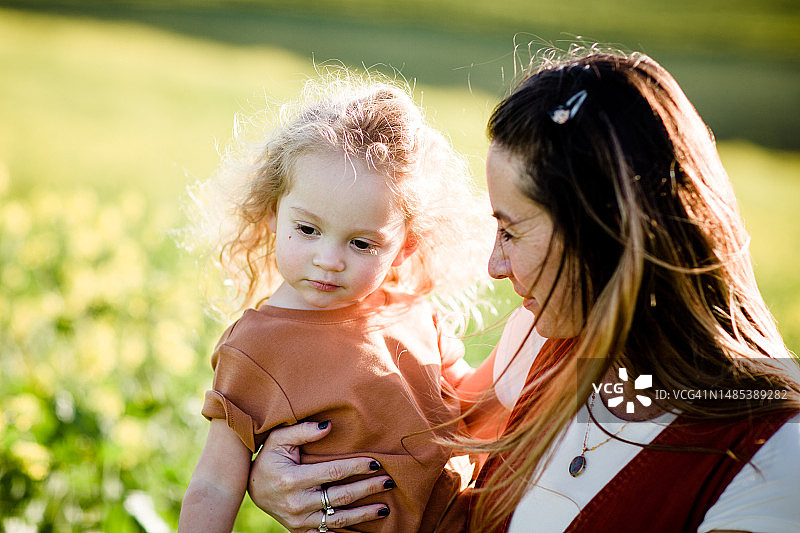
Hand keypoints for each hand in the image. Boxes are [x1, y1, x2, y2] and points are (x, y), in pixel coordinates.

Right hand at [248, 421, 393, 531]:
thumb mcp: (278, 439)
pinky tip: (365, 529)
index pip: (333, 472)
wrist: (252, 489)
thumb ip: (302, 430)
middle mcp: (297, 503)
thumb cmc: (269, 459)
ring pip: (339, 519)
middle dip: (368, 488)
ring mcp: (300, 521)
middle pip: (341, 497)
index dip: (356, 467)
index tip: (376, 463)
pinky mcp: (301, 531)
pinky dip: (348, 532)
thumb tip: (328, 425)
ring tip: (384, 507)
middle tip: (388, 481)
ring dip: (364, 514)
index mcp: (292, 479)